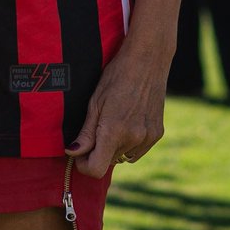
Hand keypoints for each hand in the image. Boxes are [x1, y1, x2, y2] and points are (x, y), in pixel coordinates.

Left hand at [64, 45, 168, 177]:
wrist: (147, 60)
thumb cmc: (117, 76)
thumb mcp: (95, 102)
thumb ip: (85, 132)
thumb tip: (72, 152)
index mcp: (113, 131)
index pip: (96, 169)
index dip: (84, 165)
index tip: (79, 153)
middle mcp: (133, 139)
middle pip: (109, 161)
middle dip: (98, 151)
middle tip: (95, 127)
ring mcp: (148, 138)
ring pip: (123, 156)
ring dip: (115, 147)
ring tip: (113, 120)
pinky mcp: (157, 134)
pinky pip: (138, 149)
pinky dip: (130, 142)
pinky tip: (128, 120)